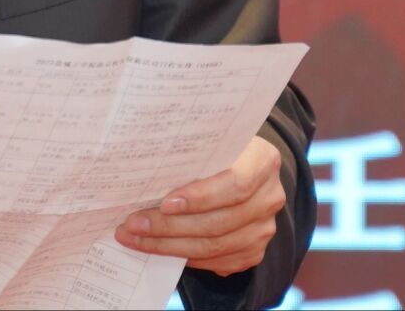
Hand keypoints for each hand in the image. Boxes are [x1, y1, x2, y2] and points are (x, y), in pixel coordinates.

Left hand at [114, 136, 284, 277]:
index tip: (165, 202)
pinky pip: (217, 262)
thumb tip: (144, 166)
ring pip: (214, 247)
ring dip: (169, 245)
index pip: (235, 184)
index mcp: (263, 161)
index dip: (200, 197)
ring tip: (136, 237)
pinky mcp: (254, 251)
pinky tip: (159, 248)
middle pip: (219, 222)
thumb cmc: (217, 151)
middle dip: (170, 226)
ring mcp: (264, 228)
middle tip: (134, 224)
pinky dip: (185, 258)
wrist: (241, 169)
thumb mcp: (210, 141)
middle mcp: (270, 197)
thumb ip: (191, 152)